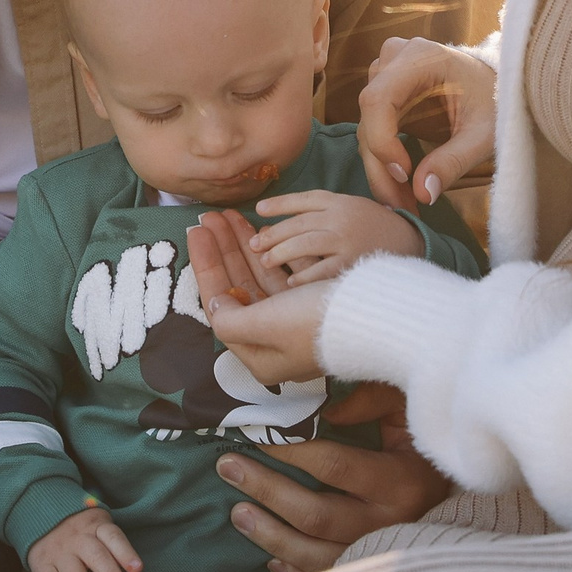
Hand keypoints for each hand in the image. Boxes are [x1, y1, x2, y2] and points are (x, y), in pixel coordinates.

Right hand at [27, 504, 142, 571]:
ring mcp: (59, 551)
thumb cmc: (80, 528)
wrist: (39, 514)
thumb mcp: (97, 524)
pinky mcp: (40, 563)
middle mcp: (78, 538)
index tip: (138, 569)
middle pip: (98, 559)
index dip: (126, 553)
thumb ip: (112, 544)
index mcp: (96, 526)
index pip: (113, 537)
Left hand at [189, 209, 331, 383]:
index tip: (197, 231)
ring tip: (232, 216)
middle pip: (239, 286)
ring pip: (260, 277)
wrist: (375, 317)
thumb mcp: (262, 325)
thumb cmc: (314, 323)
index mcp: (258, 356)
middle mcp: (274, 341)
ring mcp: (296, 322)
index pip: (219, 304)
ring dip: (246, 246)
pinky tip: (262, 230)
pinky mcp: (314, 305)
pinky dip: (273, 252)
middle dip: (225, 249)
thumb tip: (215, 305)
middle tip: (212, 216)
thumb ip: (229, 319)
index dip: (206, 264)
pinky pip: (283, 275)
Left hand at [220, 385, 450, 571]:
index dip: (290, 451)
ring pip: (313, 554)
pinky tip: (270, 560)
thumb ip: (371, 401)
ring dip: (269, 535)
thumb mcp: (409, 414)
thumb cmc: (429, 449)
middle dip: (266, 490)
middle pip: (315, 514)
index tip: (256, 434)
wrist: (469, 497)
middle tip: (227, 466)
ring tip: (236, 513)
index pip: (334, 465)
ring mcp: (378, 557)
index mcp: (401, 482)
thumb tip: (322, 410)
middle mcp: (389, 525)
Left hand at [247, 190, 422, 284]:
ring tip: (265, 261)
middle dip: (273, 234)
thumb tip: (290, 217)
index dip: (279, 204)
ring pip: (305, 244)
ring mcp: (348, 240)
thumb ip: (328, 209)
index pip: (304, 199)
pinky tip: (290, 282)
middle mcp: (343, 217)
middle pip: (299, 223)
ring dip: (281, 253)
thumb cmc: (380, 230)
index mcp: (342, 201)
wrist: (415, 247)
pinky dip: (304, 277)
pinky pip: (322, 270)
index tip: (258, 210)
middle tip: (254, 244)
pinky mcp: (354, 263)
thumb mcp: (355, 208)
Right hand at [355, 35, 496, 210]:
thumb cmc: (494, 100)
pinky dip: (386, 166)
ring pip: (367, 132)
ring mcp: (384, 78)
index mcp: (419, 57)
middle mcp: (393, 61)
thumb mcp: (483, 133)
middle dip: (382, 168)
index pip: (378, 99)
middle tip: (402, 207)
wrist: (494, 86)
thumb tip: (423, 194)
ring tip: (406, 206)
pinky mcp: (384, 98)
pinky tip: (403, 191)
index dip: (382, 140)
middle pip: (369, 120)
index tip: (405, 175)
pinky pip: (374, 135)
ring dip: (382, 173)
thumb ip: (453, 160)